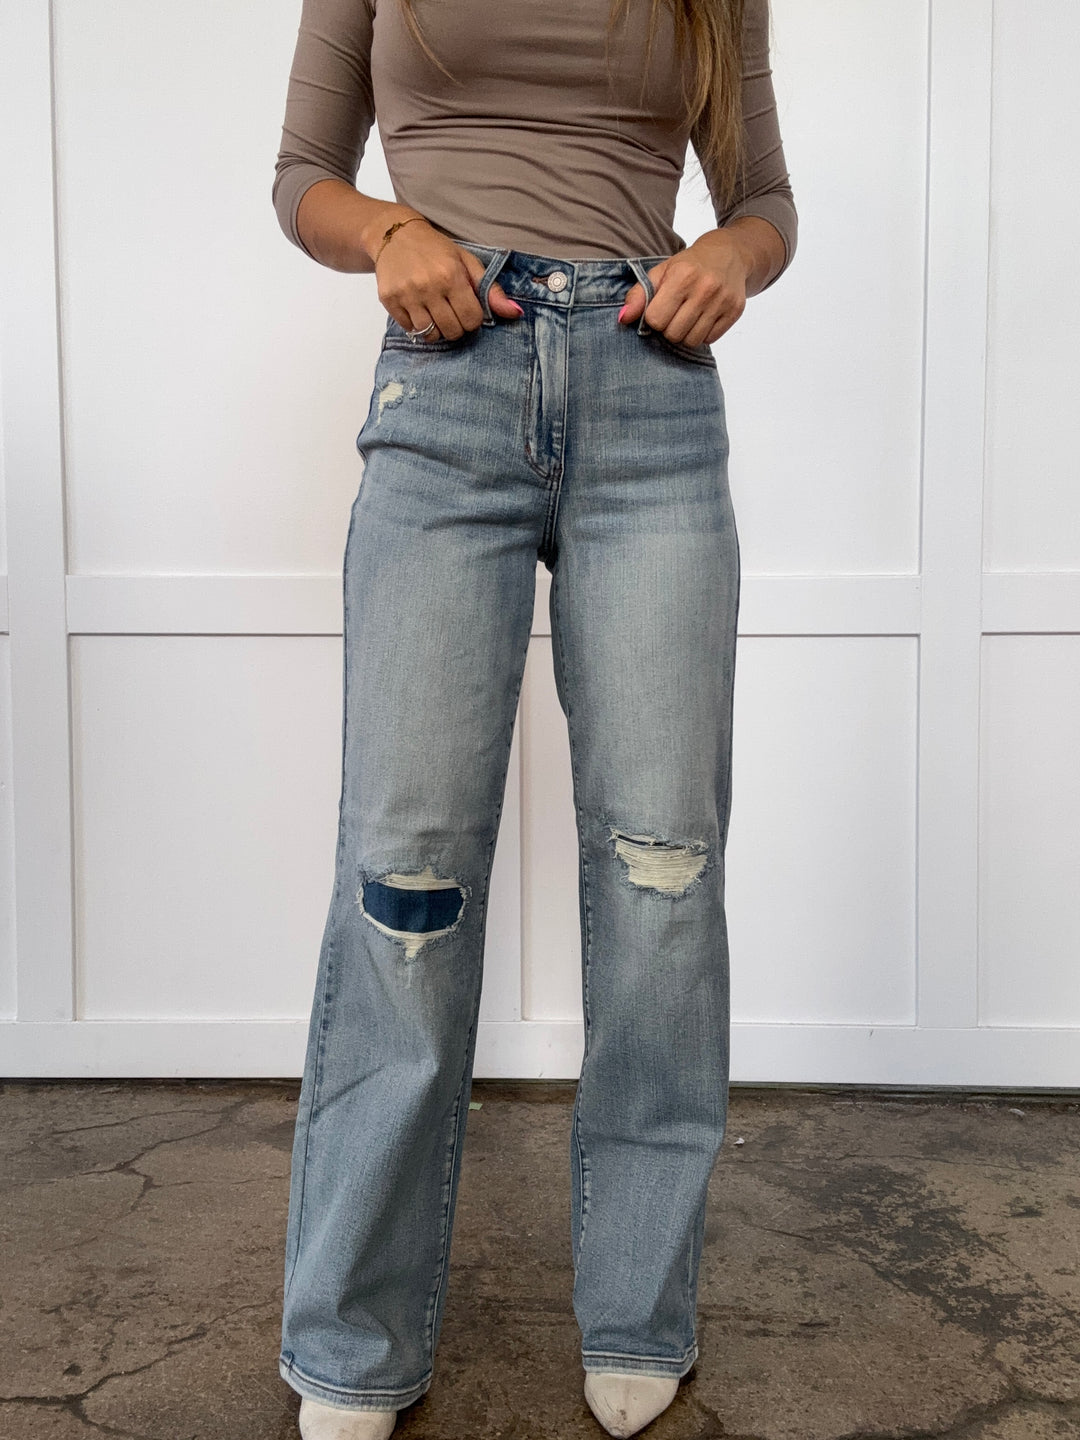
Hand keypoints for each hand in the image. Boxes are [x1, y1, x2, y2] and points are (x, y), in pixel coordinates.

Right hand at [374, 221, 522, 339]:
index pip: (472, 320)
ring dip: (437, 329)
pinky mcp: (389, 300)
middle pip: (452, 331)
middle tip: (451, 312)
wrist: (395, 234)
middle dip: (456, 326)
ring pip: (430, 334)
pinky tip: (419, 309)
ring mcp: (406, 295)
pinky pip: (410, 329)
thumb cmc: (436, 250)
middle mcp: (428, 286)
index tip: (467, 309)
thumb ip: (491, 290)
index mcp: (451, 275)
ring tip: (436, 313)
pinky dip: (417, 325)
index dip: (473, 319)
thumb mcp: (467, 262)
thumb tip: (515, 313)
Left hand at [617, 230, 752, 346]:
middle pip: (674, 333)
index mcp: (682, 276)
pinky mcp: (735, 311)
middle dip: (669, 328)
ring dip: (685, 334)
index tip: (660, 309)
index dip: (654, 318)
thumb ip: (639, 295)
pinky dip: (702, 334)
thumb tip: (622, 319)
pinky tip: (702, 318)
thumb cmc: (689, 265)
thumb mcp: (661, 272)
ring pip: (692, 340)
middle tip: (674, 314)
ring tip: (687, 317)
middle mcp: (704, 288)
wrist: (730, 254)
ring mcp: (722, 301)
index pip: (656, 319)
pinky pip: (709, 340)